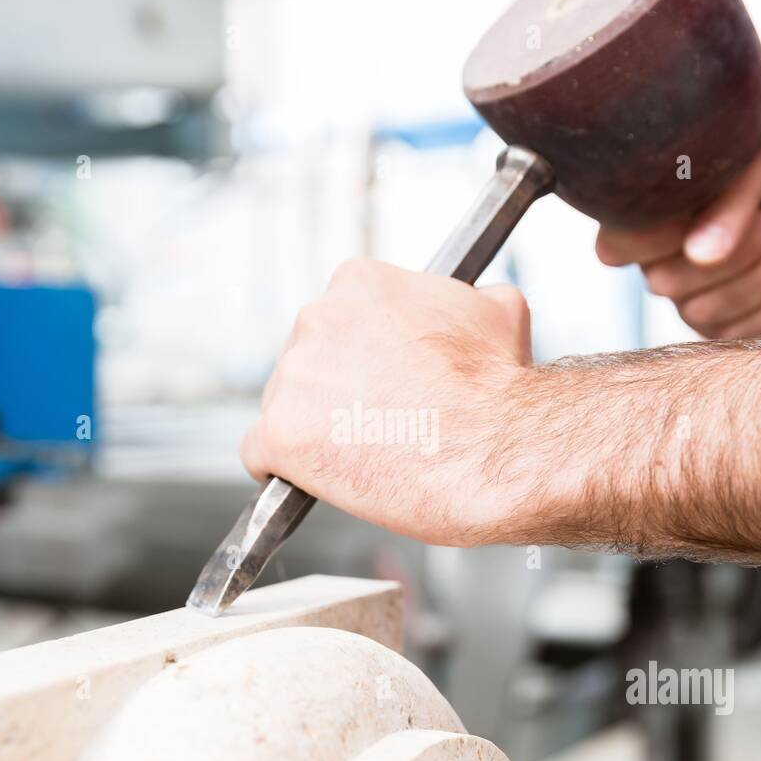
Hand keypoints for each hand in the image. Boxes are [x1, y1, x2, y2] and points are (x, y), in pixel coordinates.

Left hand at [242, 259, 540, 545]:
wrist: (496, 450)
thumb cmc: (500, 389)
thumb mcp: (500, 312)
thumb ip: (470, 300)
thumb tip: (478, 301)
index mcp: (358, 283)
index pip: (338, 321)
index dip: (361, 358)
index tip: (382, 383)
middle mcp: (316, 318)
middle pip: (307, 360)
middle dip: (336, 391)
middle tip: (376, 423)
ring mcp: (293, 376)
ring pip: (285, 405)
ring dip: (313, 429)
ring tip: (363, 455)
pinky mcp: (279, 434)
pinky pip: (260, 452)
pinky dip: (282, 469)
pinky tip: (310, 478)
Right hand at [596, 123, 760, 338]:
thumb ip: (731, 195)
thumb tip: (698, 254)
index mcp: (651, 214)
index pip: (615, 245)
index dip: (653, 237)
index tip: (705, 209)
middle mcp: (660, 262)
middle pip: (664, 281)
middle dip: (733, 253)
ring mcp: (689, 301)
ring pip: (703, 310)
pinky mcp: (724, 331)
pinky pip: (740, 334)